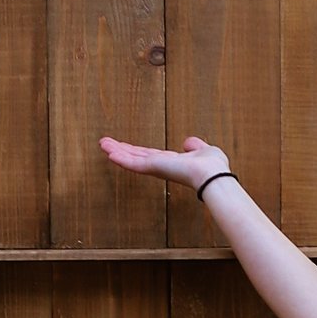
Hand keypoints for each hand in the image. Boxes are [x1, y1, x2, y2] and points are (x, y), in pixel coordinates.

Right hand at [99, 130, 233, 194]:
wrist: (213, 175)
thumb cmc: (213, 166)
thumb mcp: (204, 150)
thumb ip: (195, 146)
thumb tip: (188, 142)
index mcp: (173, 162)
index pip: (150, 156)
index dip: (136, 151)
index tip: (124, 146)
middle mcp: (162, 166)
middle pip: (137, 157)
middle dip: (121, 150)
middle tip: (105, 144)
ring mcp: (157, 168)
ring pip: (132, 160)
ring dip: (117, 151)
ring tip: (102, 144)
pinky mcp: (154, 168)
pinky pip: (134, 164)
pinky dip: (122, 158)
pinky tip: (110, 153)